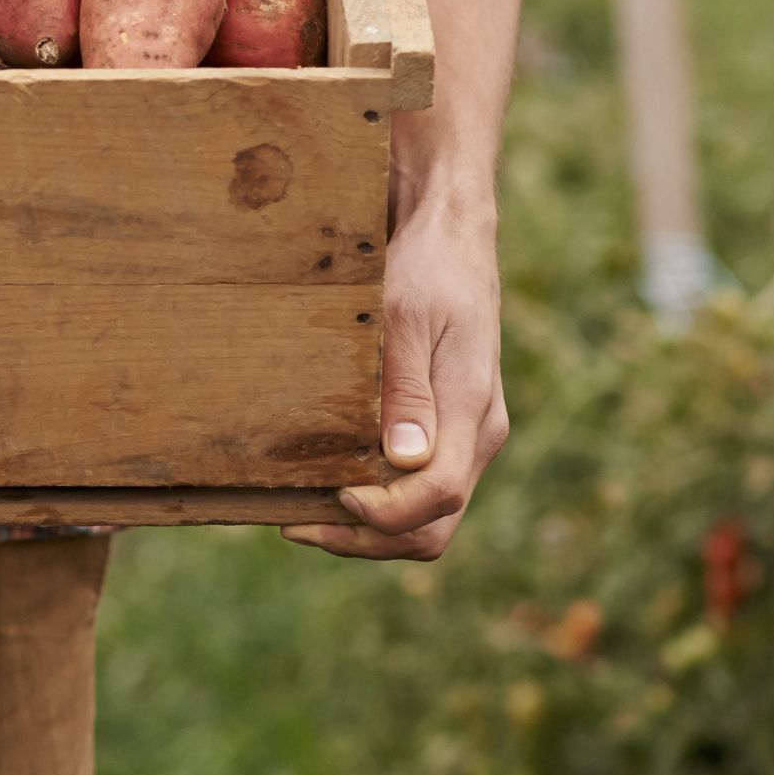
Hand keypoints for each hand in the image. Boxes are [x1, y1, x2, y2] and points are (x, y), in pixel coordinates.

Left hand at [282, 196, 507, 560]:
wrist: (450, 236)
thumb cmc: (426, 268)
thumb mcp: (406, 317)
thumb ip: (405, 390)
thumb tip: (403, 460)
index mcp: (470, 411)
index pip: (437, 498)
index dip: (383, 515)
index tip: (332, 496)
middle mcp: (477, 434)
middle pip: (433, 526)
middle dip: (367, 539)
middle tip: (297, 524)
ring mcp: (466, 433)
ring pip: (428, 515)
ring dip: (369, 528)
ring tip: (302, 512)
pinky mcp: (449, 426)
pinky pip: (421, 487)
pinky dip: (377, 501)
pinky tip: (328, 482)